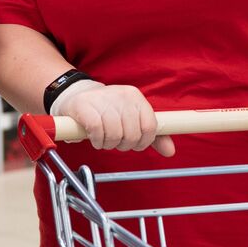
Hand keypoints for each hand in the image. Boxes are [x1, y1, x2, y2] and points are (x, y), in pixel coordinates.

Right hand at [51, 80, 174, 156]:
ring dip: (108, 144)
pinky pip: (97, 131)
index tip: (135, 144)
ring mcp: (102, 100)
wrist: (77, 95)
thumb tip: (170, 151)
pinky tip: (95, 138)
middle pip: (132, 134)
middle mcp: (121, 95)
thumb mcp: (131, 118)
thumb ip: (152, 135)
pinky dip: (97, 140)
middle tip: (116, 142)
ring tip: (103, 141)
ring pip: (114, 134)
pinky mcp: (85, 106)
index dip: (143, 142)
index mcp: (135, 97)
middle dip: (124, 145)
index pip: (150, 126)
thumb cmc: (107, 110)